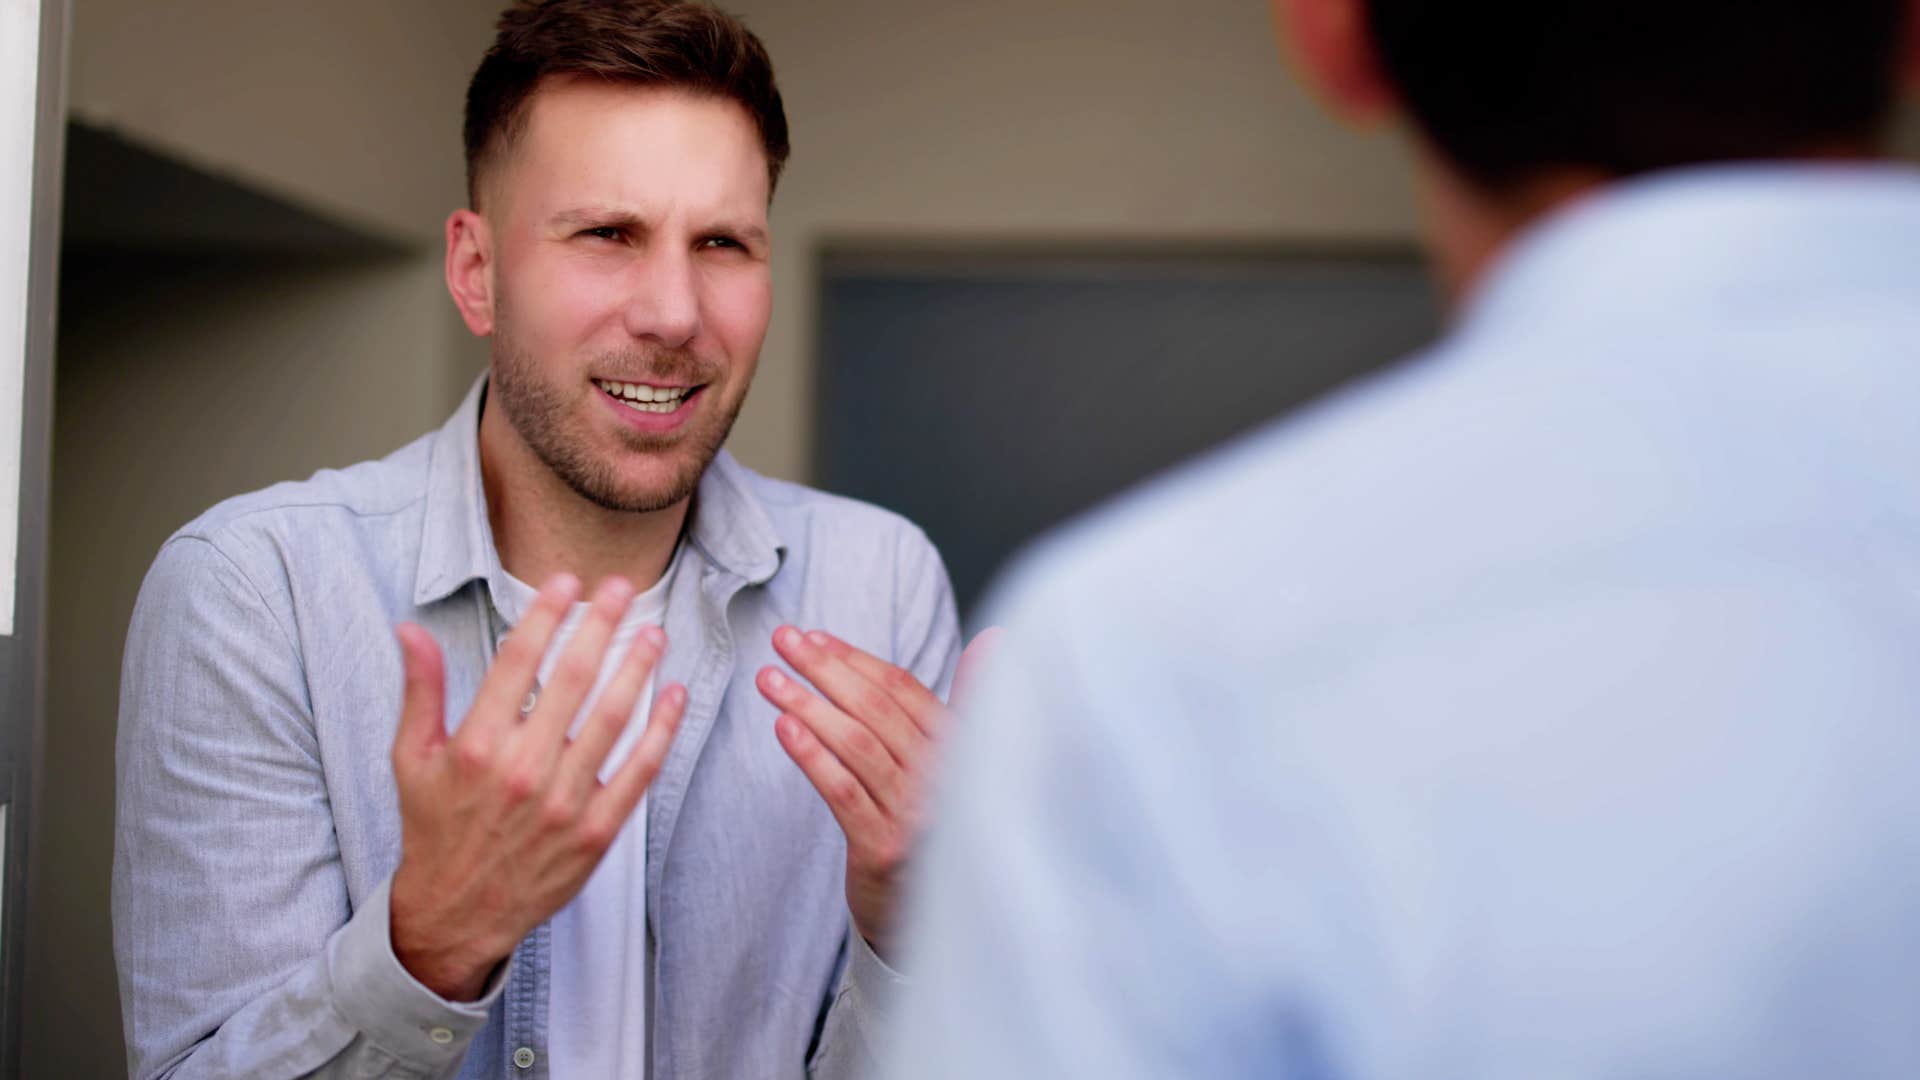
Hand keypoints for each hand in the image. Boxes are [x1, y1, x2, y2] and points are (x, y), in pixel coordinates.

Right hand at [387, 574, 684, 1000]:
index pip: (518, 661)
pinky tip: (674, 695)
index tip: (567, 582)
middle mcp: (523, 769)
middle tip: (623, 587)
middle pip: (573, 680)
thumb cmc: (435, 828)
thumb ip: (421, 691)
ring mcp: (565, 801)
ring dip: (638, 668)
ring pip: (613, 719)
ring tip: (654, 632)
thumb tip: (410, 629)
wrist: (457, 912)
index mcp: (477, 745)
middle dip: (601, 625)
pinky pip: (638, 771)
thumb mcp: (412, 759)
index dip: (546, 615)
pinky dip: (662, 730)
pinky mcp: (596, 831)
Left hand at [756, 628, 999, 957]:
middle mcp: (945, 779)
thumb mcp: (956, 765)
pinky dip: (812, 755)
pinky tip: (784, 728)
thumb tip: (995, 639)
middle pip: (876, 711)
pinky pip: (843, 791)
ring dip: (808, 705)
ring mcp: (916, 816)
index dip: (856, 660)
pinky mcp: (884, 848)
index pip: (903, 690)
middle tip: (782, 641)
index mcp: (961, 750)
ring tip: (769, 680)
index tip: (815, 638)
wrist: (927, 915)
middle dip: (824, 670)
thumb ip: (966, 704)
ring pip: (856, 745)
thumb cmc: (931, 826)